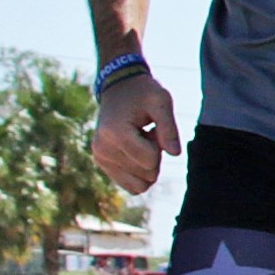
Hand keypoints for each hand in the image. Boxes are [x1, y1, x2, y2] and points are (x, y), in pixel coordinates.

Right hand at [91, 73, 181, 195]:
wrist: (119, 88)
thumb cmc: (143, 93)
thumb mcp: (161, 101)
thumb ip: (169, 127)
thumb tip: (175, 154)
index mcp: (114, 133)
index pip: (150, 161)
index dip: (159, 145)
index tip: (151, 127)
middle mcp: (102, 148)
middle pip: (147, 173)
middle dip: (154, 155)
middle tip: (145, 132)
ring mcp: (100, 157)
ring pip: (140, 184)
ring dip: (147, 164)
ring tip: (139, 139)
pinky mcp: (101, 163)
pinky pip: (131, 186)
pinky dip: (139, 172)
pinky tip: (134, 149)